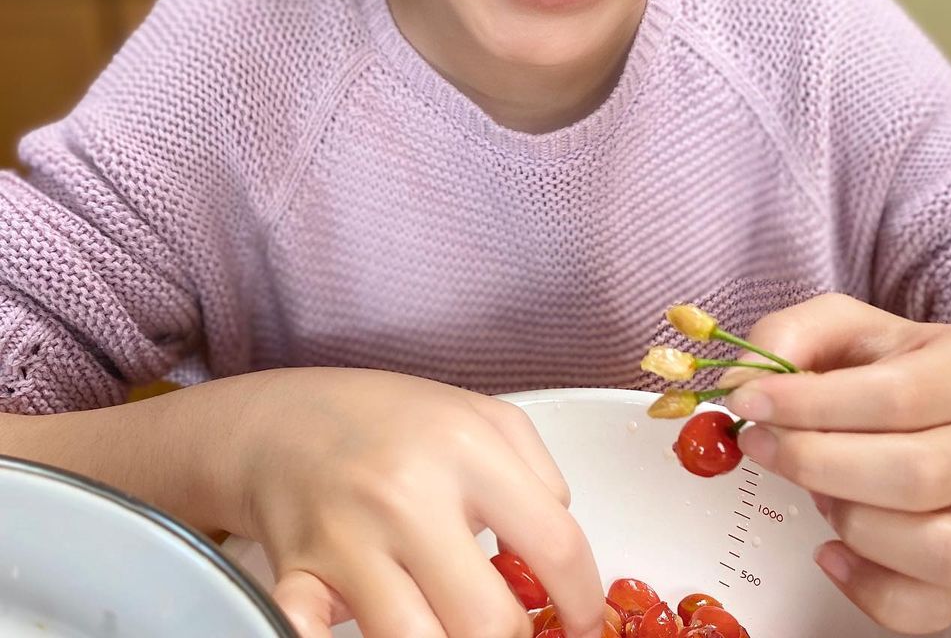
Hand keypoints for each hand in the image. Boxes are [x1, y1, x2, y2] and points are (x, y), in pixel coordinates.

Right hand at [231, 368, 603, 637]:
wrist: (285, 420)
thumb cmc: (390, 420)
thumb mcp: (480, 414)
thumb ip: (538, 472)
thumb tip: (562, 542)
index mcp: (464, 447)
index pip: (554, 544)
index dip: (584, 601)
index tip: (586, 623)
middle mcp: (408, 495)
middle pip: (489, 621)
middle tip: (510, 625)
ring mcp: (349, 541)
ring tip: (456, 624)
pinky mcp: (297, 579)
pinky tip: (377, 627)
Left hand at [721, 294, 950, 634]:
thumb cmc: (890, 365)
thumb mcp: (841, 324)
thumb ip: (788, 337)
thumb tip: (744, 384)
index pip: (898, 396)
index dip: (812, 404)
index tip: (749, 401)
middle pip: (917, 475)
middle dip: (816, 462)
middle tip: (758, 444)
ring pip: (936, 549)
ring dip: (852, 523)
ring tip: (818, 492)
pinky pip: (930, 607)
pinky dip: (867, 589)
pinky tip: (830, 550)